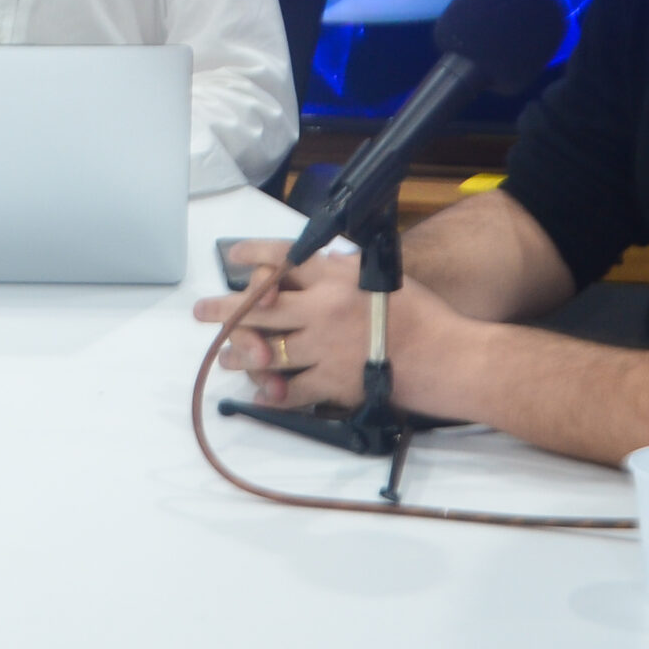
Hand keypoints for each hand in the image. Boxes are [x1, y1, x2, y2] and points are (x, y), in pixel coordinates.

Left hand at [191, 238, 480, 413]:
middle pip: (261, 306)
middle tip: (202, 311)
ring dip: (240, 354)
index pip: (284, 258)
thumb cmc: (422, 313)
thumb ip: (343, 270)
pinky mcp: (334, 382)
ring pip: (269, 351)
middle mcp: (323, 308)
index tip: (233, 255)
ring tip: (224, 356)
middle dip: (225, 309)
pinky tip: (259, 392)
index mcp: (335, 277)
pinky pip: (293, 390)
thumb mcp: (382, 276)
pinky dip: (273, 393)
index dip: (253, 254)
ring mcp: (325, 348)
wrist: (447, 355)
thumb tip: (314, 263)